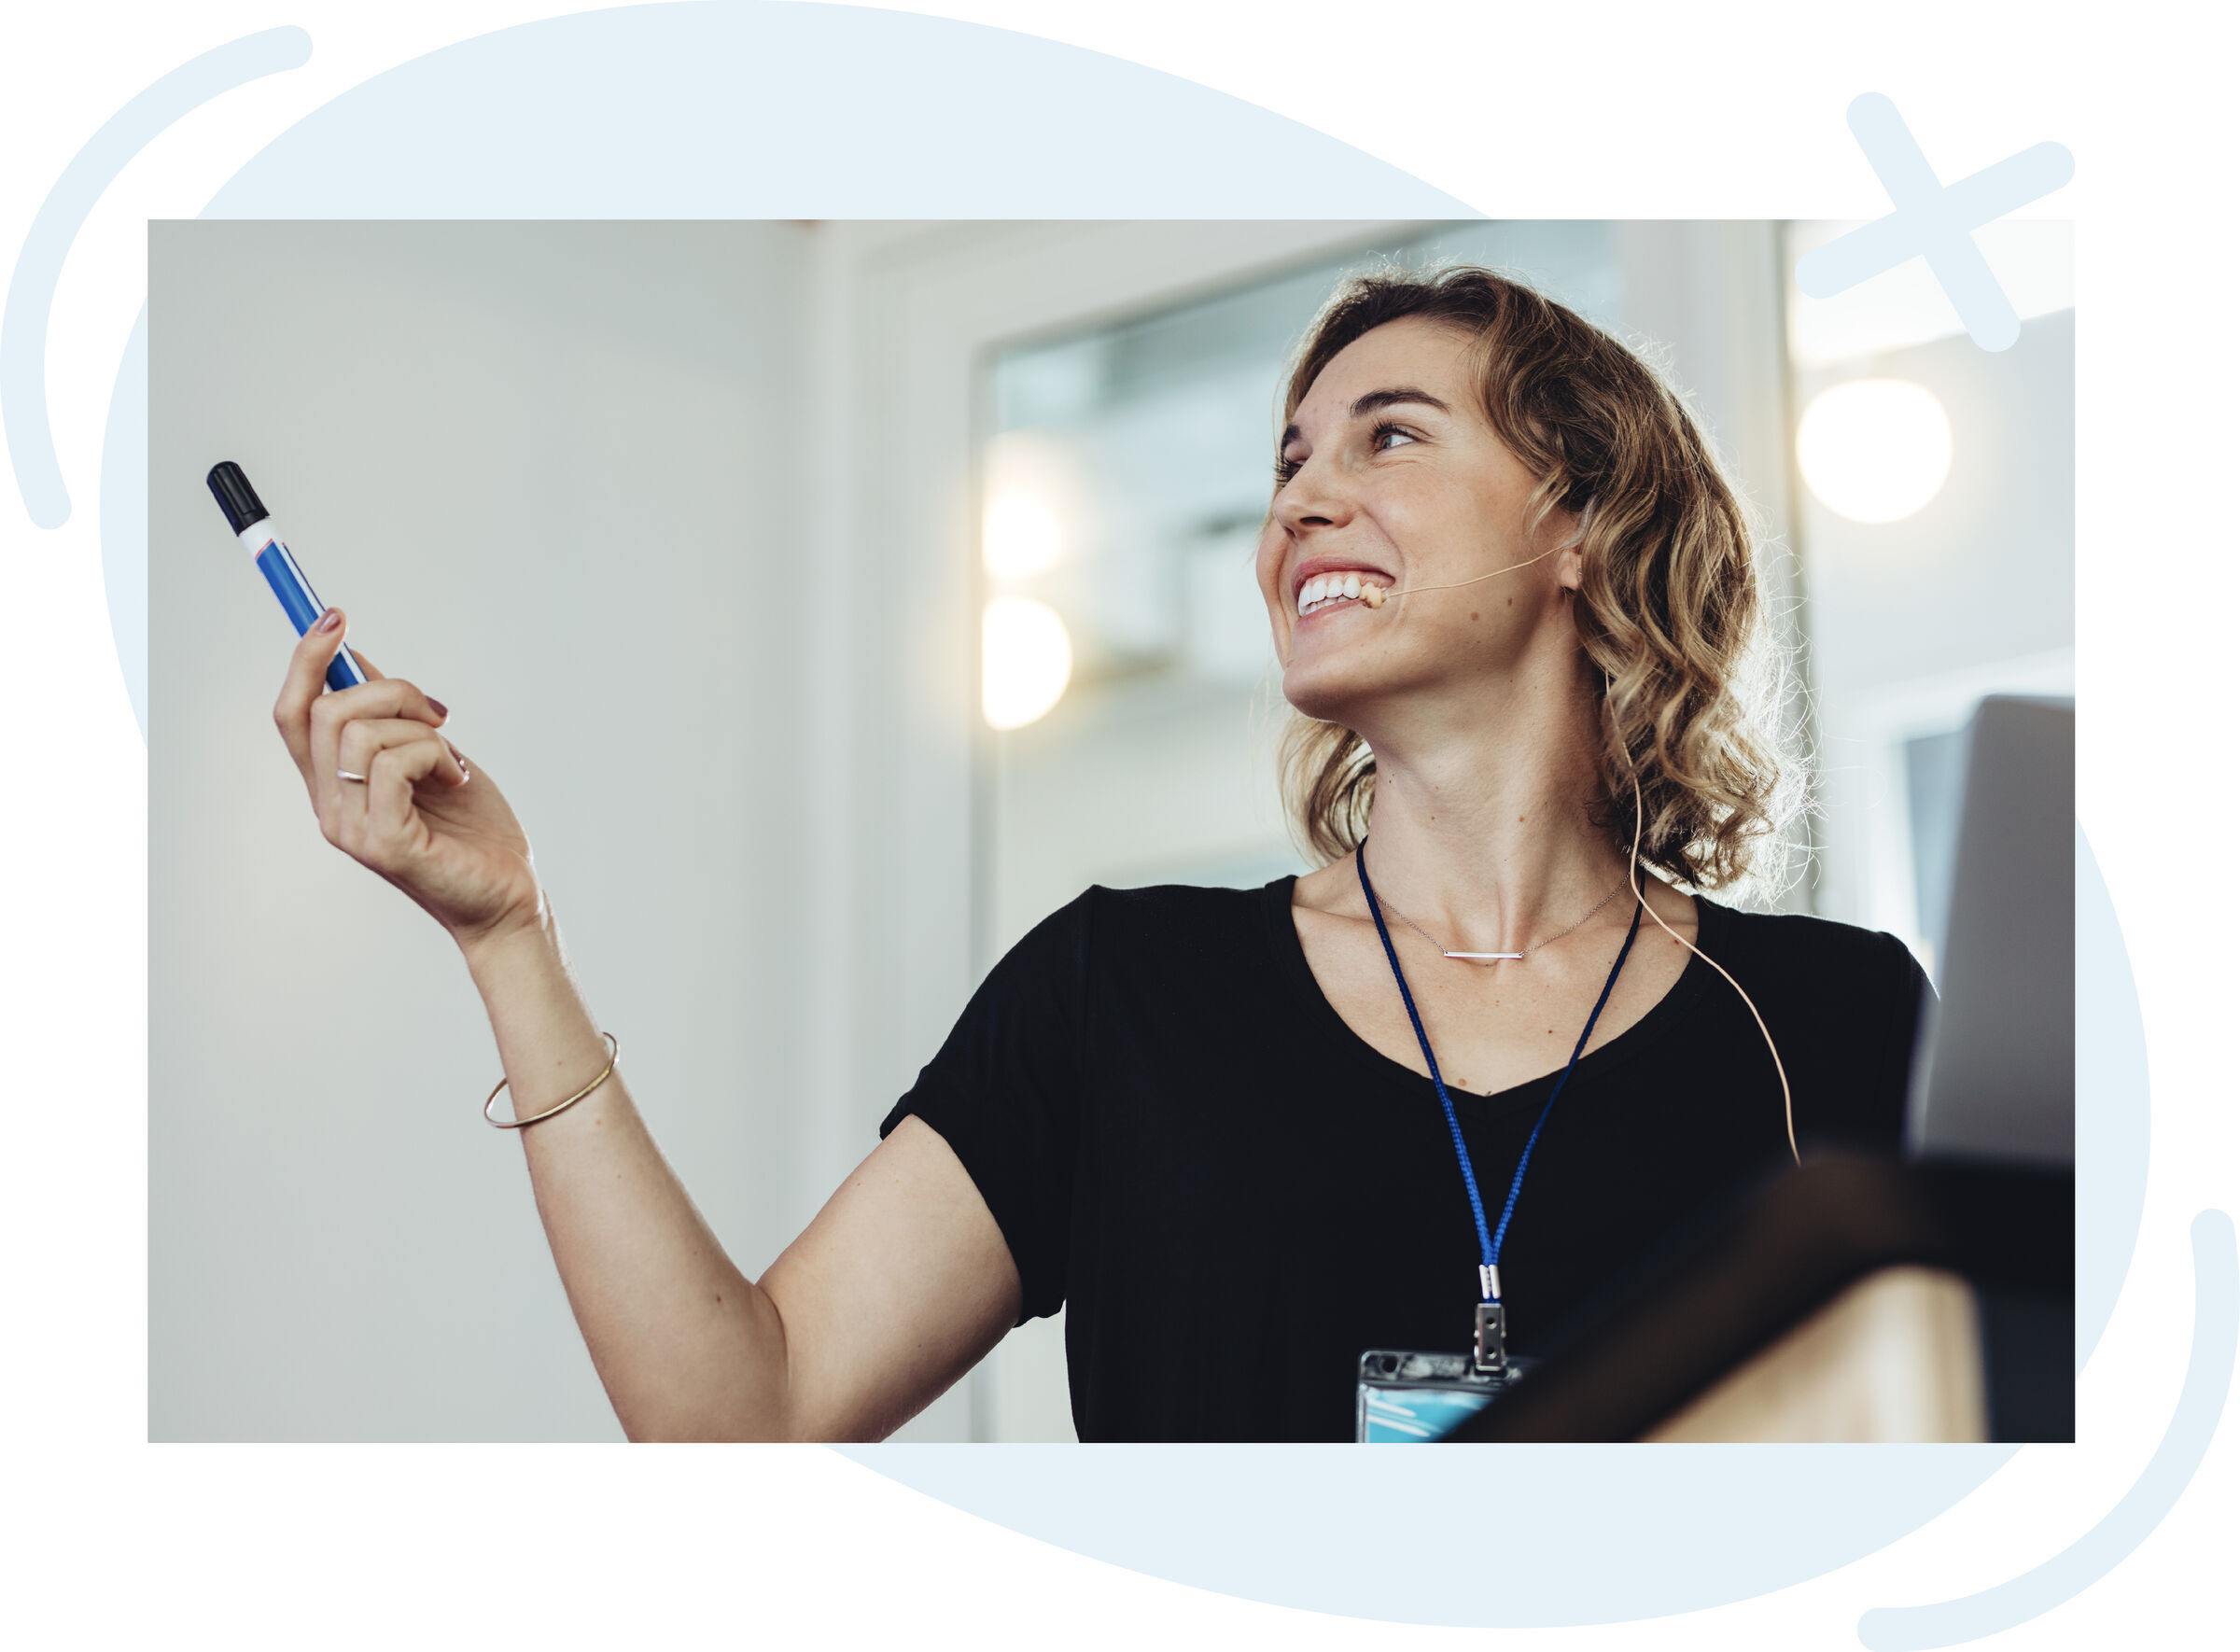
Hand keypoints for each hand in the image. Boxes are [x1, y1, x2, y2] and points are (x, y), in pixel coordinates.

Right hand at [274, 608, 543, 949]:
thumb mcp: (431, 756)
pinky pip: (393, 764)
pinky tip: (457, 780)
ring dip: (423, 731)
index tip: (336, 616)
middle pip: (326, 710)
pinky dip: (435, 757)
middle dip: (392, 690)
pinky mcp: (384, 843)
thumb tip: (358, 662)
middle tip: (440, 714)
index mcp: (334, 784)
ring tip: (452, 762)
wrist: (508, 897)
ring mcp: (352, 827)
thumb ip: (392, 718)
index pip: (292, 712)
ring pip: (362, 732)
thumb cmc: (474, 831)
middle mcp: (330, 806)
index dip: (306, 660)